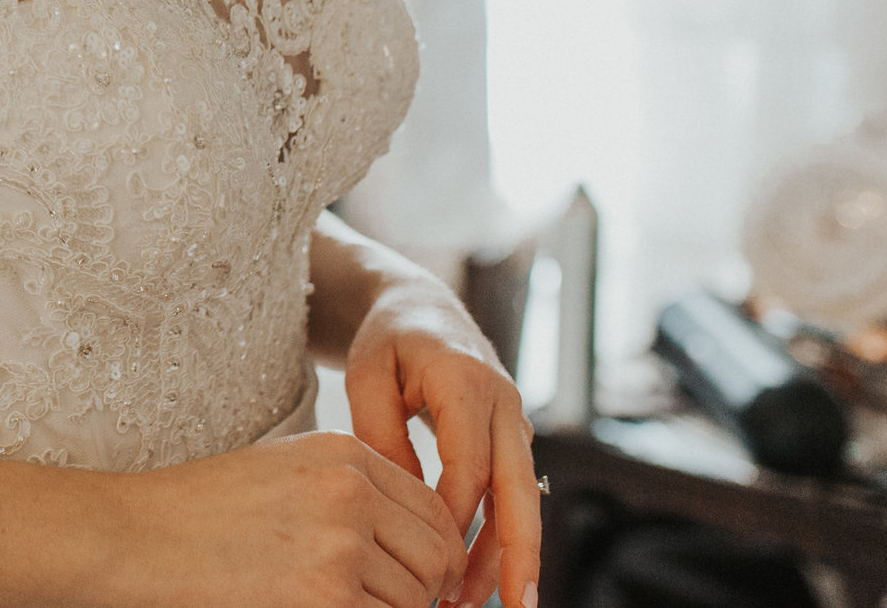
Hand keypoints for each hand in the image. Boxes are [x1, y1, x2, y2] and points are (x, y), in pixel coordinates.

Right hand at [119, 430, 467, 607]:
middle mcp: (350, 492)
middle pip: (435, 559)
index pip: (435, 511)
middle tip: (373, 601)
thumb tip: (414, 548)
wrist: (135, 537)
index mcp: (343, 455)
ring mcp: (342, 546)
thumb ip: (351, 494)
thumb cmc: (198, 512)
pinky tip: (311, 607)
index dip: (439, 556)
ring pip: (413, 601)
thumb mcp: (283, 472)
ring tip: (326, 600)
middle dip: (420, 591)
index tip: (428, 581)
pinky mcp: (326, 599)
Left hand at [344, 281, 539, 607]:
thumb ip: (380, 433)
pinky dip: (500, 537)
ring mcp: (513, 423)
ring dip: (506, 555)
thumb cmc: (386, 341)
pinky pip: (510, 494)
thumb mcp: (366, 375)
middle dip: (519, 551)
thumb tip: (402, 500)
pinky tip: (484, 580)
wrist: (419, 309)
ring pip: (520, 499)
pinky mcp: (510, 440)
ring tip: (479, 604)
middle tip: (515, 605)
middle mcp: (503, 403)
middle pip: (518, 488)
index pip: (469, 461)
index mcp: (466, 381)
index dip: (454, 514)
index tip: (433, 560)